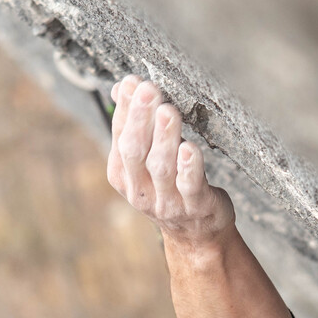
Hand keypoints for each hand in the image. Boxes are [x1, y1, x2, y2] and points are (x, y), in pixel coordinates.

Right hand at [107, 76, 233, 246]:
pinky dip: (189, 167)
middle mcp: (140, 191)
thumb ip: (137, 127)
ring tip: (169, 111)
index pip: (121, 137)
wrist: (196, 235)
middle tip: (149, 89)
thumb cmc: (172, 186)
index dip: (126, 109)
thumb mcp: (147, 160)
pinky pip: (190, 186)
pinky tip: (190, 148)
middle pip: (135, 152)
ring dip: (165, 137)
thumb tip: (122, 86)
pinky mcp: (196, 207)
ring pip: (161, 167)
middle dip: (141, 118)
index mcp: (122, 175)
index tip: (132, 82)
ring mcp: (168, 202)